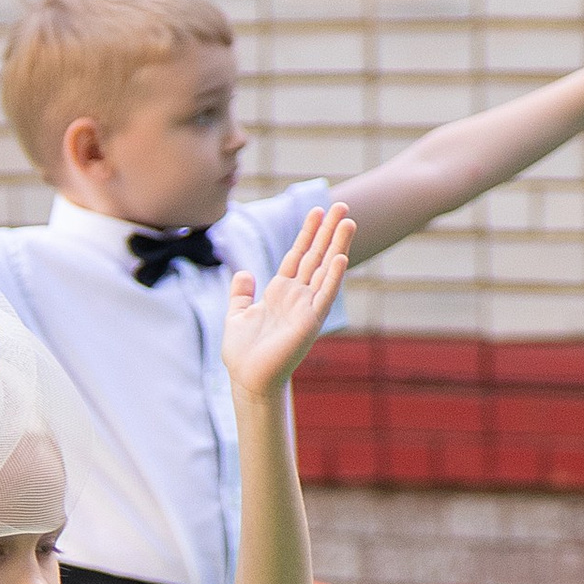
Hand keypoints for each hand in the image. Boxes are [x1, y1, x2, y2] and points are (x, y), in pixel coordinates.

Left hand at [220, 205, 349, 398]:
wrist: (247, 379)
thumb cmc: (243, 353)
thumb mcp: (236, 315)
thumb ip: (240, 294)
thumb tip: (243, 273)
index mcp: (281, 292)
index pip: (297, 255)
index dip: (307, 233)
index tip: (317, 210)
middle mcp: (297, 297)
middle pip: (315, 256)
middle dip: (327, 231)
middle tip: (341, 204)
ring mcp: (306, 308)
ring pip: (324, 270)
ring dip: (336, 246)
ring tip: (347, 221)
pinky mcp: (309, 323)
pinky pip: (323, 295)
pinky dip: (332, 277)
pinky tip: (339, 257)